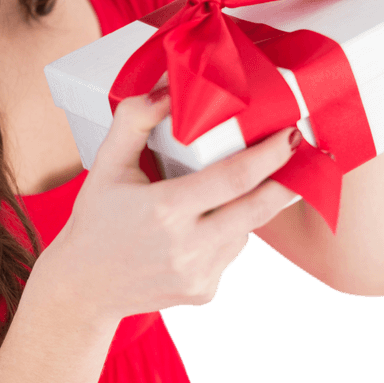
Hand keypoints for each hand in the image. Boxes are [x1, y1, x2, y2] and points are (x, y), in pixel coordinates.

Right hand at [40, 90, 298, 323]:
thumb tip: (169, 89)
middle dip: (285, 182)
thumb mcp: (106, 164)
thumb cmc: (95, 219)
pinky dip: (227, 234)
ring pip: (246, 231)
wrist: (83, 287)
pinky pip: (232, 253)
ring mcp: (199, 275)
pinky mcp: (205, 292)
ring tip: (222, 193)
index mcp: (165, 209)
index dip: (269, 155)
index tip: (290, 135)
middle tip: (300, 156)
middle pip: (257, 209)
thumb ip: (134, 120)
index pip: (234, 178)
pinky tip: (201, 228)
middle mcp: (187, 247)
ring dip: (246, 207)